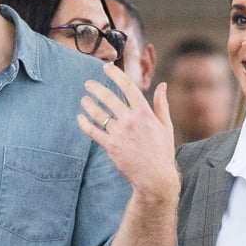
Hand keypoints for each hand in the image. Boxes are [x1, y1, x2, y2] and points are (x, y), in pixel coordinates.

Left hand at [77, 63, 178, 200]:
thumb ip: (161, 104)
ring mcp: (120, 134)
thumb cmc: (162, 151)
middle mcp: (131, 121)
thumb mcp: (166, 126)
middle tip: (88, 84)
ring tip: (83, 100)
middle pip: (109, 98)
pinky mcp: (111, 146)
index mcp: (145, 113)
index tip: (106, 68)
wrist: (155, 176)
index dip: (116, 75)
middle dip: (96, 88)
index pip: (128, 87)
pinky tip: (80, 117)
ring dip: (89, 105)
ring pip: (99, 114)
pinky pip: (94, 132)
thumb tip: (162, 85)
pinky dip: (85, 124)